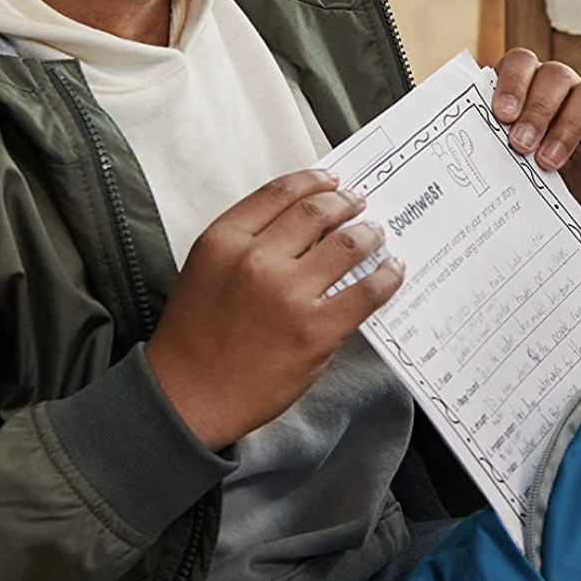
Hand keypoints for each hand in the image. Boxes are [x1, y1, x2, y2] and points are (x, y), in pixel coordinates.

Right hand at [146, 169, 405, 450]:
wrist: (187, 399)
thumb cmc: (195, 338)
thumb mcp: (206, 272)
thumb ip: (246, 243)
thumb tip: (304, 225)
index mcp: (224, 241)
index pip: (280, 194)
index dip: (314, 182)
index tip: (332, 181)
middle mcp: (257, 260)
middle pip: (318, 212)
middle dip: (346, 203)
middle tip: (359, 205)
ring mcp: (289, 294)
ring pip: (348, 245)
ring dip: (369, 234)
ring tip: (376, 234)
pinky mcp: (317, 329)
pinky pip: (368, 290)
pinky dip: (387, 276)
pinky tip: (393, 271)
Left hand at [491, 48, 580, 209]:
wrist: (545, 203)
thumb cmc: (518, 170)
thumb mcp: (500, 152)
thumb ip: (490, 136)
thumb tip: (468, 136)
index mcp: (527, 81)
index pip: (522, 61)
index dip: (513, 82)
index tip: (501, 115)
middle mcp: (561, 86)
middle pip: (556, 76)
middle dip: (537, 110)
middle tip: (520, 144)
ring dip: (569, 126)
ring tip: (548, 161)